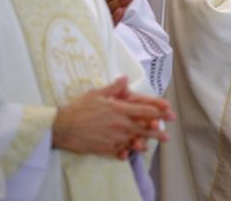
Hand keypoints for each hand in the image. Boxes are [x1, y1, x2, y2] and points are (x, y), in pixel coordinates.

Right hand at [52, 77, 173, 158]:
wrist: (62, 127)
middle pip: (144, 128)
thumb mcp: (96, 94)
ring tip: (153, 144)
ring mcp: (114, 138)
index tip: (169, 111)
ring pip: (135, 141)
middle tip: (168, 135)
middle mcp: (119, 124)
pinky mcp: (106, 148)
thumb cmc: (79, 108)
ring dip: (146, 142)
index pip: (144, 110)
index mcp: (119, 109)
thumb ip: (113, 88)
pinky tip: (133, 152)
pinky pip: (121, 151)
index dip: (159, 111)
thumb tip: (125, 78)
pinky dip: (128, 151)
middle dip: (157, 131)